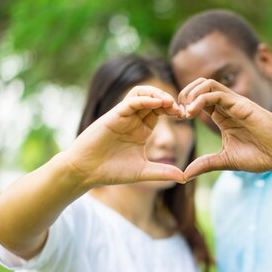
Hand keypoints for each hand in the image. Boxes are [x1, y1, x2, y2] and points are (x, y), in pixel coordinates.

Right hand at [65, 85, 185, 186]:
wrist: (86, 172)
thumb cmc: (111, 171)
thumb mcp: (143, 172)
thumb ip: (163, 172)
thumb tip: (185, 177)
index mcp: (141, 130)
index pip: (160, 111)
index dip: (173, 110)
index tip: (185, 116)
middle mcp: (133, 120)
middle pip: (154, 99)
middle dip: (169, 101)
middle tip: (181, 109)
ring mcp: (123, 116)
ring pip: (142, 94)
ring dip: (157, 94)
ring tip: (170, 102)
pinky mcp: (113, 115)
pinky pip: (131, 101)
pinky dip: (145, 99)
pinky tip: (158, 103)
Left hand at [178, 78, 271, 179]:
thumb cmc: (260, 156)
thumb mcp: (225, 161)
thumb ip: (205, 164)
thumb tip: (185, 175)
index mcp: (223, 116)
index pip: (198, 99)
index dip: (184, 105)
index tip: (178, 120)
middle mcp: (228, 105)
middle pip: (200, 85)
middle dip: (184, 95)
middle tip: (178, 113)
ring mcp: (235, 103)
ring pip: (207, 84)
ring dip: (190, 94)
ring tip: (185, 112)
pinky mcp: (242, 104)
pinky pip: (216, 93)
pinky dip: (200, 99)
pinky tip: (192, 113)